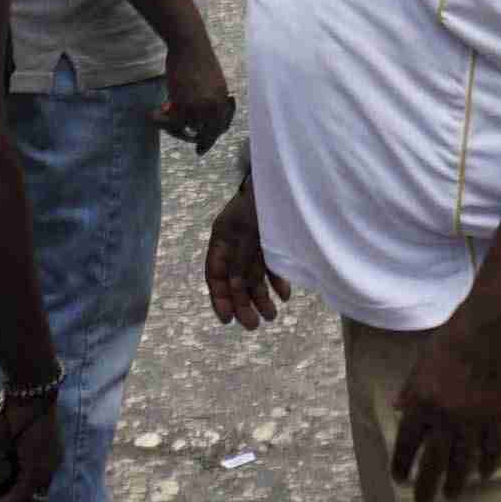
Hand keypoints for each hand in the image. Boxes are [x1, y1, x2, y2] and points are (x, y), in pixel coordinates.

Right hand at [156, 48, 236, 151]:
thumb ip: (208, 99)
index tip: (207, 144)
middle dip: (202, 143)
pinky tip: (151, 114)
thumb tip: (198, 117)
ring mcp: (199, 107)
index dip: (214, 136)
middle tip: (198, 153)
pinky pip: (171, 123)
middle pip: (209, 133)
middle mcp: (214, 106)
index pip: (223, 125)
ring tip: (161, 115)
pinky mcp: (183, 105)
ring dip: (174, 127)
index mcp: (223, 98)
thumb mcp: (212, 81)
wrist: (189, 45)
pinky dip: (160, 121)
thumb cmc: (196, 58)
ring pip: (187, 129)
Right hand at [203, 184, 288, 331]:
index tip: (227, 319)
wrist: (286, 176)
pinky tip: (284, 295)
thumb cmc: (263, 196)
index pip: (214, 273)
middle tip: (253, 325)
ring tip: (272, 316)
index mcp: (222, 237)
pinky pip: (271, 267)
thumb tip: (234, 287)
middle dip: (243, 303)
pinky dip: (276, 281)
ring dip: (260, 297)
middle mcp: (236, 242)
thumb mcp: (246, 226)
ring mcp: (255, 242)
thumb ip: (240, 257)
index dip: (219, 297)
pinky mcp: (273, 241)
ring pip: (254, 277)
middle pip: (234, 280)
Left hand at [386, 305, 500, 501]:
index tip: (400, 479)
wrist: (493, 325)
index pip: (406, 445)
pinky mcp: (499, 417)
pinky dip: (488, 464)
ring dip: (456, 483)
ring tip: (452, 496)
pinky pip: (492, 450)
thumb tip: (398, 411)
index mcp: (421, 402)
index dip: (402, 465)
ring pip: (463, 463)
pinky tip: (483, 475)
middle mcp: (445, 417)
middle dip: (426, 488)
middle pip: (433, 463)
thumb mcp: (421, 361)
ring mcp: (474, 420)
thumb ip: (410, 390)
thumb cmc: (452, 337)